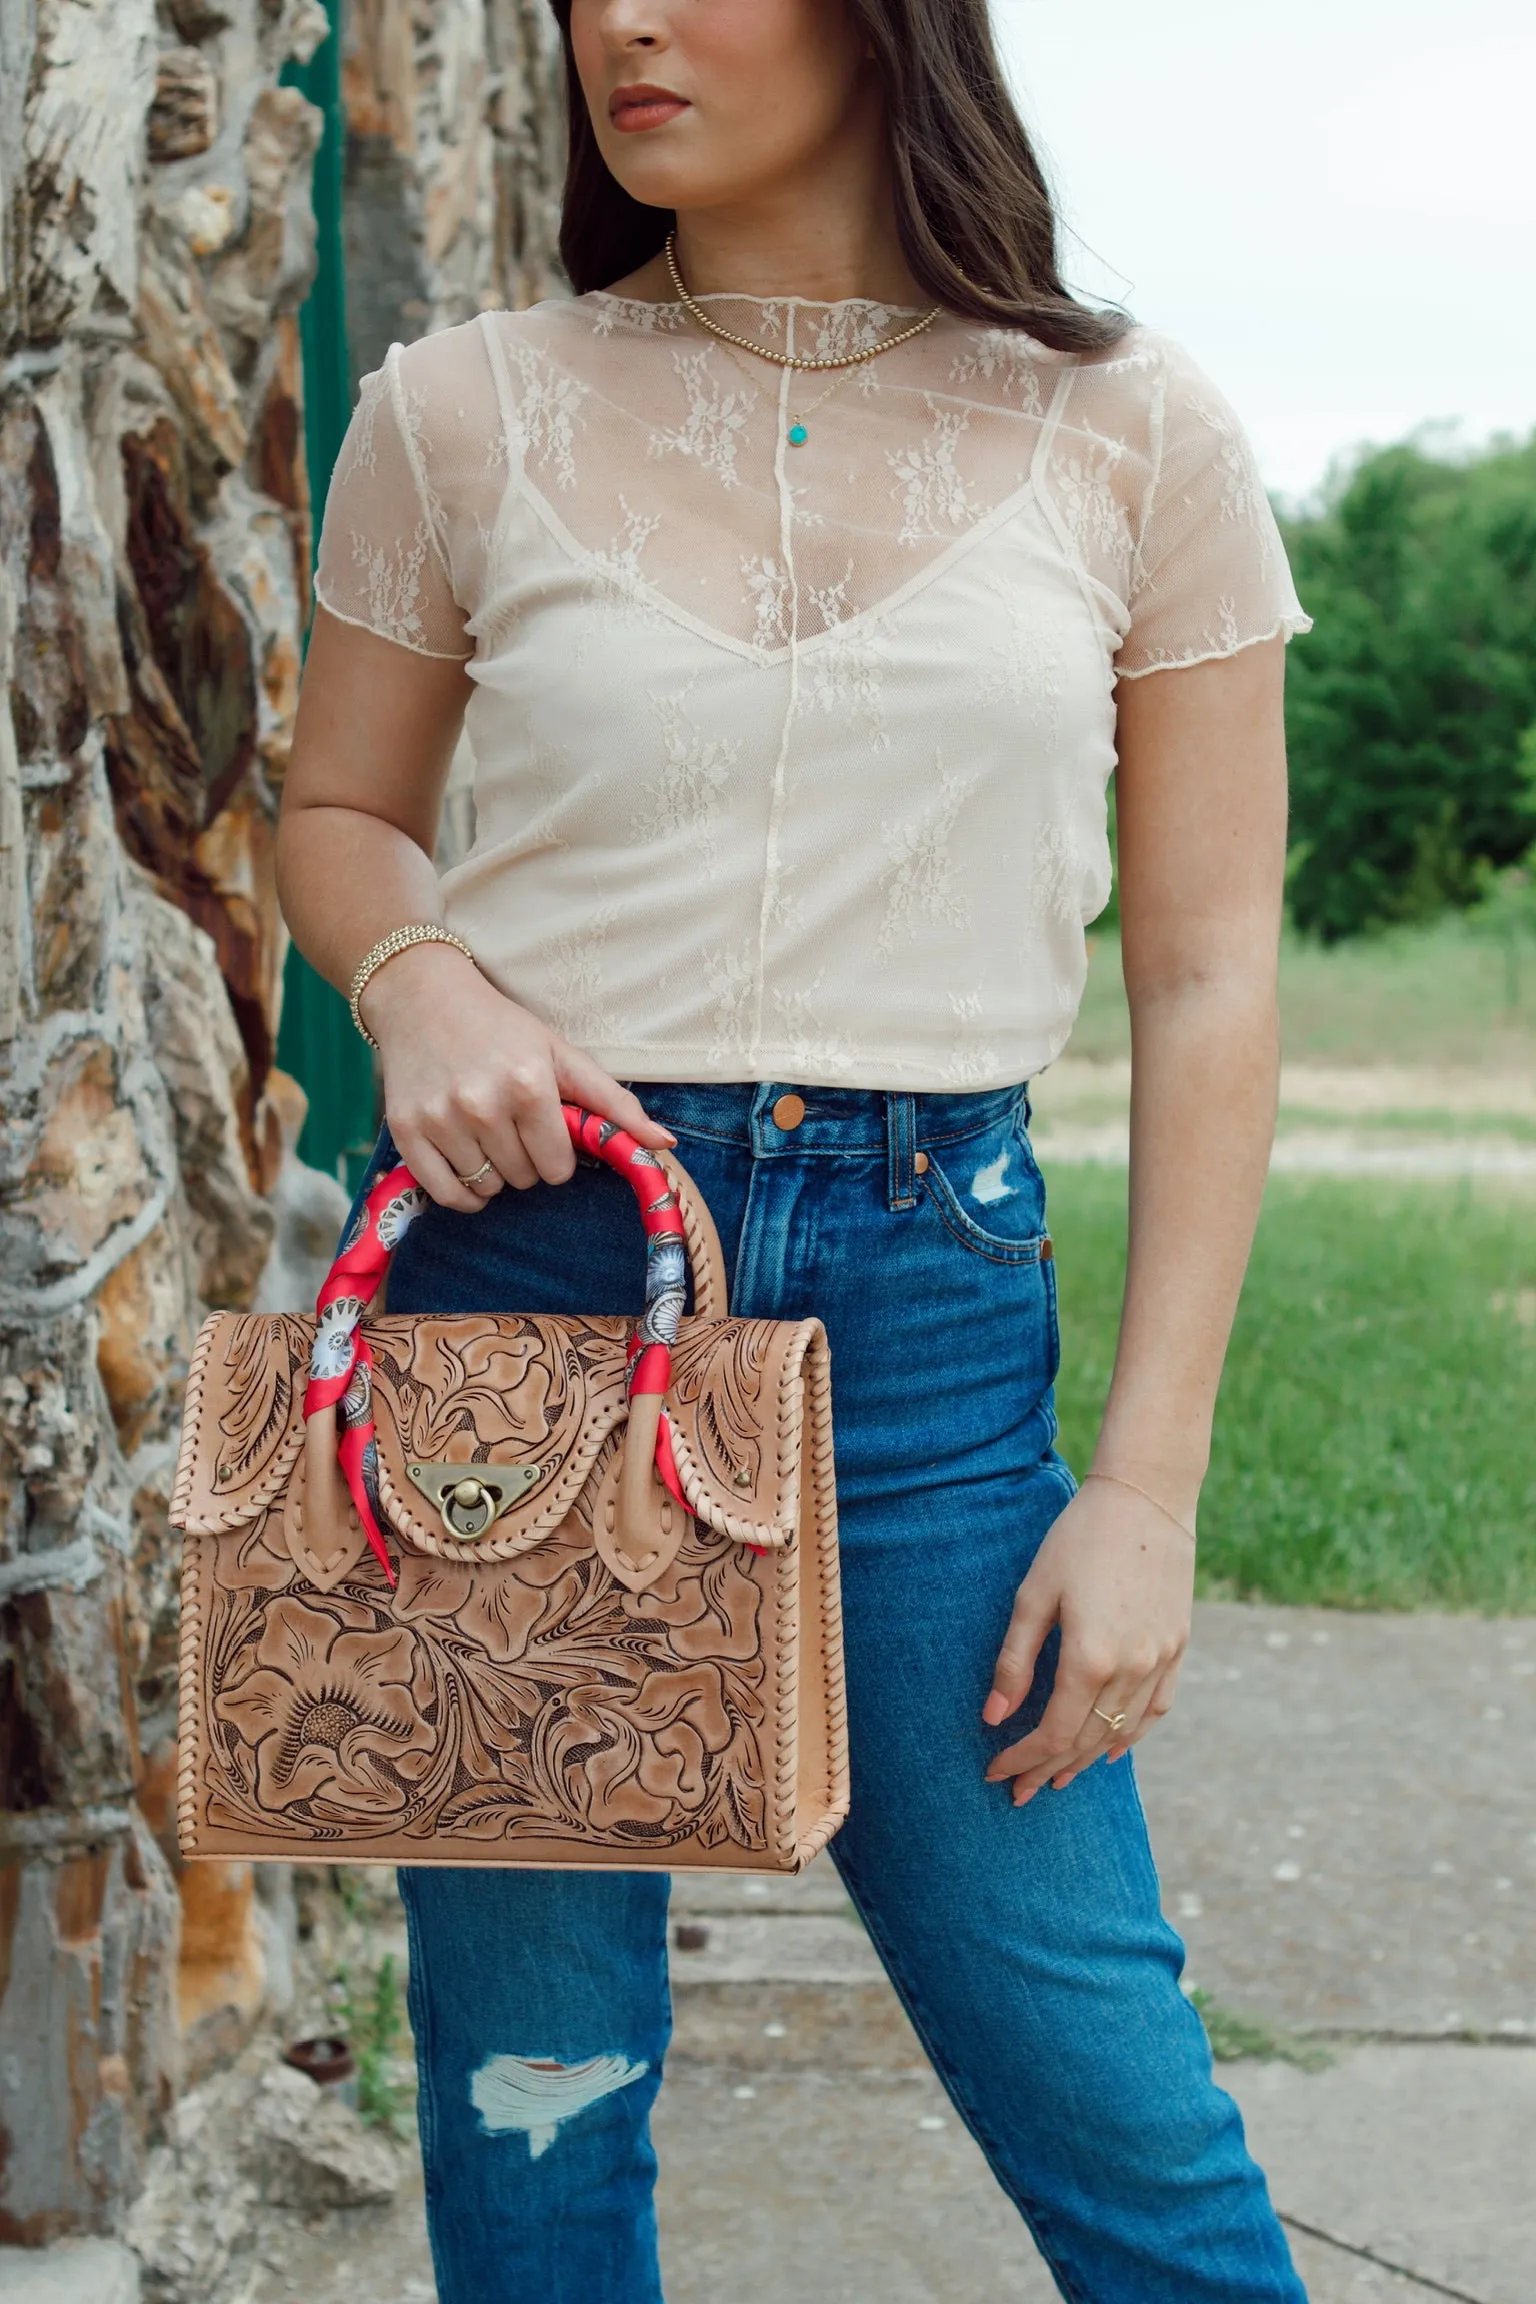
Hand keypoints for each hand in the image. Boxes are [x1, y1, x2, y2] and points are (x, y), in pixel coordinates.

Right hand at [359, 944, 674, 1210]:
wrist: (422, 998)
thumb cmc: (501, 1027)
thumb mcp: (562, 1054)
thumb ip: (614, 1104)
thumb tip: (667, 1144)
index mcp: (529, 1084)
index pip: (558, 1167)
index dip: (557, 1154)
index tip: (545, 1129)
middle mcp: (482, 1104)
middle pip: (523, 1179)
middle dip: (525, 1159)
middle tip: (512, 1123)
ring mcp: (440, 1118)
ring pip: (486, 1188)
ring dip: (493, 1173)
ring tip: (485, 1132)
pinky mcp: (406, 1130)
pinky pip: (446, 1193)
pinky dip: (461, 1192)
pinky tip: (466, 1163)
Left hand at [982, 1475, 1194, 1803]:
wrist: (1146, 1497)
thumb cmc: (1079, 1538)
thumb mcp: (1035, 1594)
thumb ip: (1015, 1660)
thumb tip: (994, 1717)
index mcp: (1090, 1658)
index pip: (1052, 1732)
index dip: (1021, 1759)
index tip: (994, 1771)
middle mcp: (1131, 1669)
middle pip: (1086, 1741)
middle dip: (1047, 1769)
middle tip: (1019, 1793)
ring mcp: (1162, 1660)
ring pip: (1121, 1732)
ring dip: (1086, 1760)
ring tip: (1057, 1778)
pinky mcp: (1179, 1647)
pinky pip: (1156, 1708)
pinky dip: (1132, 1734)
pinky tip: (1113, 1749)